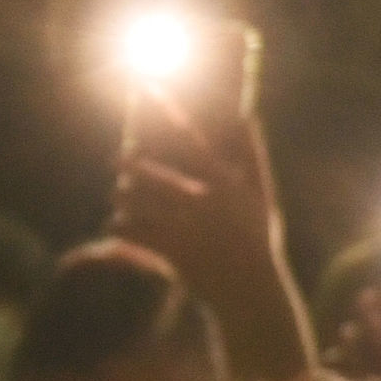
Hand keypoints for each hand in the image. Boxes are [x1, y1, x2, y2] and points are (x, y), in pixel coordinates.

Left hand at [114, 92, 313, 380]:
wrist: (252, 291)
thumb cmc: (258, 241)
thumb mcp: (263, 197)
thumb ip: (253, 155)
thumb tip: (248, 115)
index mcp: (224, 182)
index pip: (187, 137)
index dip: (164, 110)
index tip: (145, 88)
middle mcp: (202, 202)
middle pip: (150, 171)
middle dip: (128, 163)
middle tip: (119, 158)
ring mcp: (185, 228)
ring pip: (136, 201)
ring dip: (122, 195)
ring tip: (119, 193)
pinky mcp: (171, 252)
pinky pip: (132, 232)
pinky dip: (121, 226)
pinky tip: (118, 225)